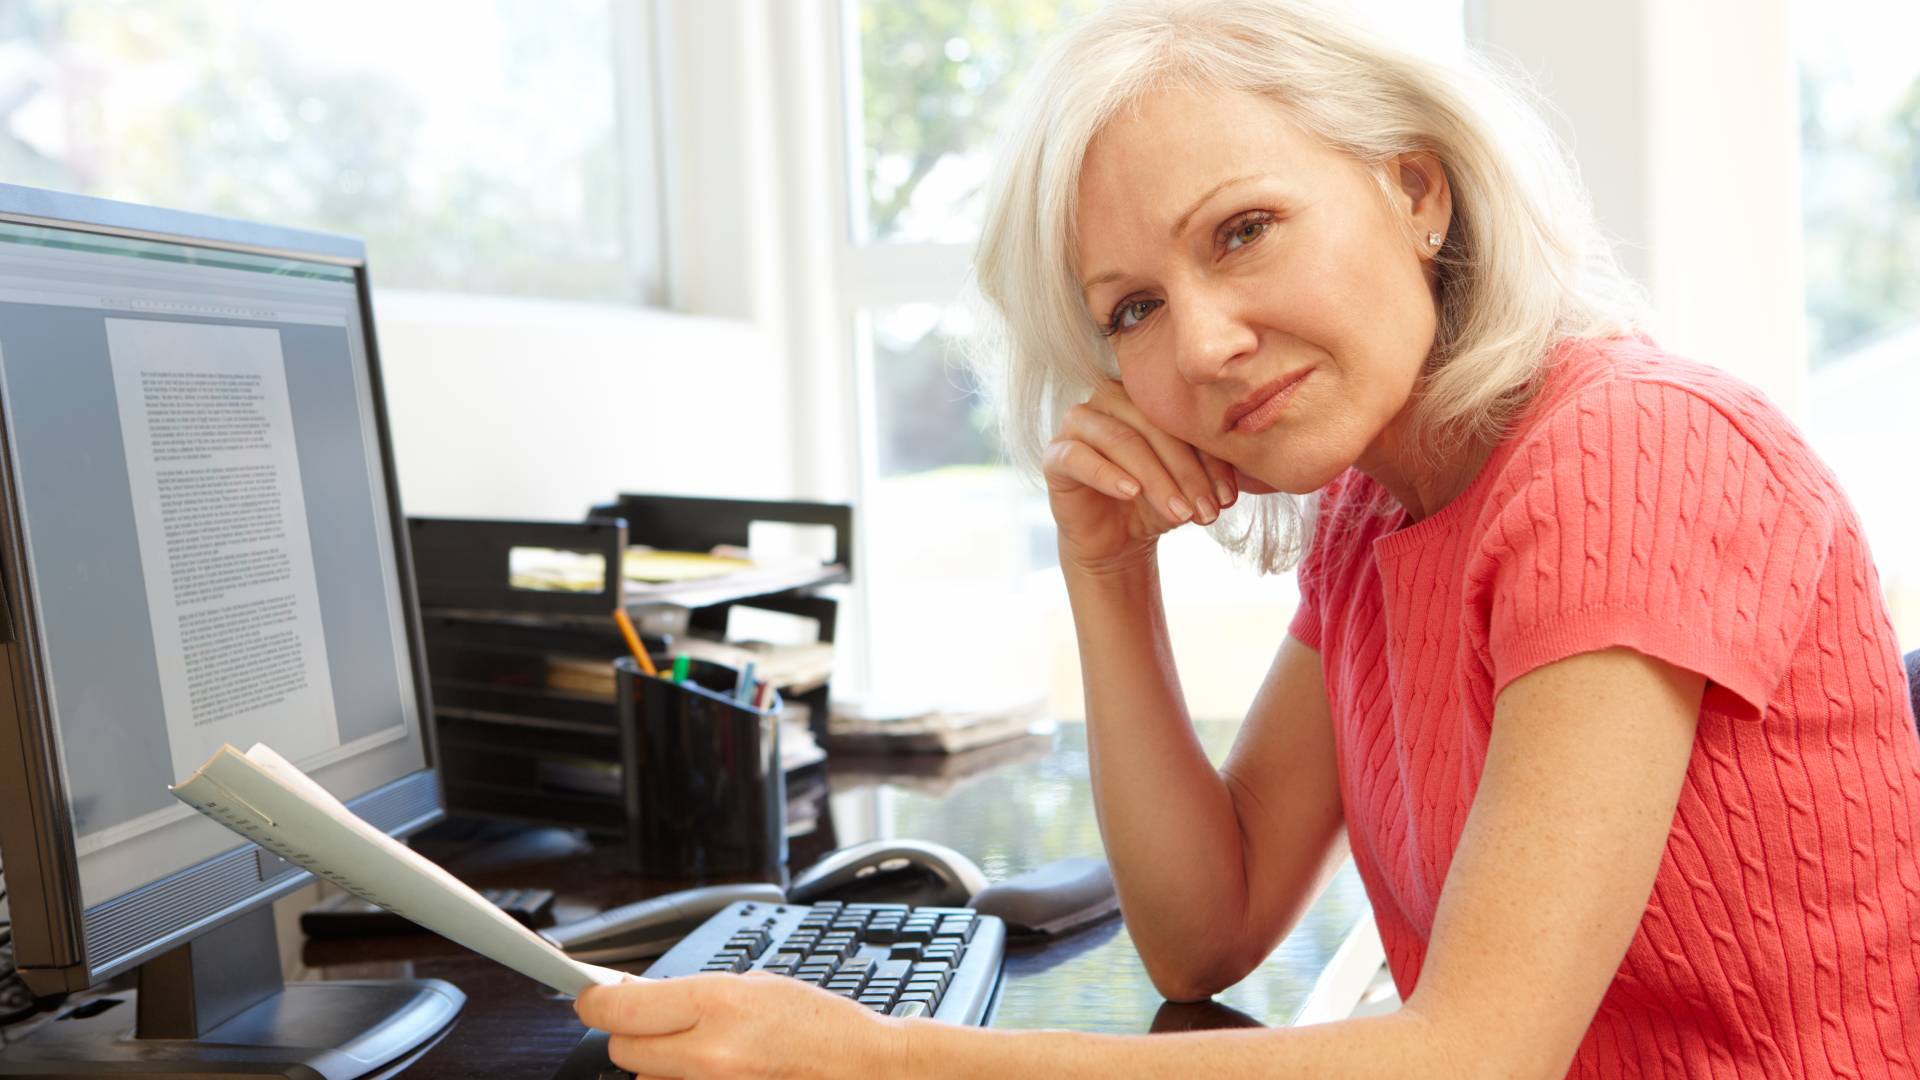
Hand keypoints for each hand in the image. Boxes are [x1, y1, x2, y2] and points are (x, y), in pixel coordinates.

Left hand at [574, 972, 903, 1078]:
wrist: (858, 1067)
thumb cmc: (818, 1023)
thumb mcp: (752, 984)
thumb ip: (691, 991)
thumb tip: (636, 994)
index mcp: (717, 1005)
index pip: (619, 1008)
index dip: (594, 1000)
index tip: (587, 996)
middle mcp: (708, 1054)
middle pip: (623, 1050)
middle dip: (630, 1033)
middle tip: (653, 1020)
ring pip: (645, 1079)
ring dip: (657, 1063)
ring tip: (701, 1047)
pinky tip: (712, 1065)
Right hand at [1043, 379, 1238, 574]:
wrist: (1118, 539)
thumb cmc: (1157, 501)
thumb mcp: (1190, 482)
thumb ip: (1211, 464)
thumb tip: (1245, 465)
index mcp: (1145, 395)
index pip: (1181, 417)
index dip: (1209, 456)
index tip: (1229, 497)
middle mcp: (1109, 398)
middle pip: (1152, 425)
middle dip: (1185, 471)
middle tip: (1207, 510)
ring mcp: (1078, 422)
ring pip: (1121, 441)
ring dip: (1156, 479)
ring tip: (1180, 514)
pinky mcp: (1056, 453)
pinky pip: (1079, 457)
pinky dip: (1108, 474)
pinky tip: (1132, 494)